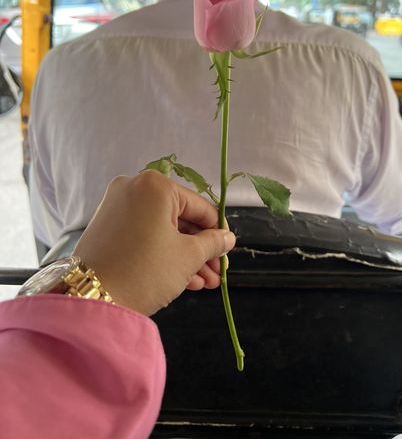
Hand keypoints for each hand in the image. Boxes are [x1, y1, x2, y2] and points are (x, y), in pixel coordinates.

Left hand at [73, 170, 235, 314]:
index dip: (218, 232)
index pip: (200, 207)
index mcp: (156, 185)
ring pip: (163, 229)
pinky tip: (185, 280)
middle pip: (181, 218)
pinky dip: (163, 253)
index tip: (228, 252)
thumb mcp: (188, 256)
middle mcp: (134, 188)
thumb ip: (212, 243)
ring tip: (205, 284)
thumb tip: (227, 238)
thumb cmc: (145, 271)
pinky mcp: (107, 226)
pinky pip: (144, 235)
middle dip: (201, 250)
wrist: (90, 299)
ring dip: (186, 256)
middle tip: (217, 273)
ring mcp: (117, 206)